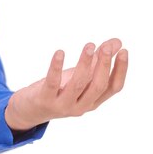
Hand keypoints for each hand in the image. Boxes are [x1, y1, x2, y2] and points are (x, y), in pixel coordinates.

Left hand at [4, 38, 128, 130]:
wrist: (29, 110)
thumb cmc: (58, 90)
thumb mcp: (79, 77)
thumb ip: (97, 61)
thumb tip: (116, 42)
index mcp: (92, 102)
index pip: (113, 87)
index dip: (120, 70)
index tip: (124, 51)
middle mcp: (80, 107)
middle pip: (97, 86)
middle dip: (103, 65)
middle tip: (106, 46)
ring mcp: (62, 105)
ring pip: (78, 84)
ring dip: (84, 64)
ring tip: (89, 46)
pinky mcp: (44, 100)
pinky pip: (52, 82)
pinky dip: (56, 67)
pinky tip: (60, 52)